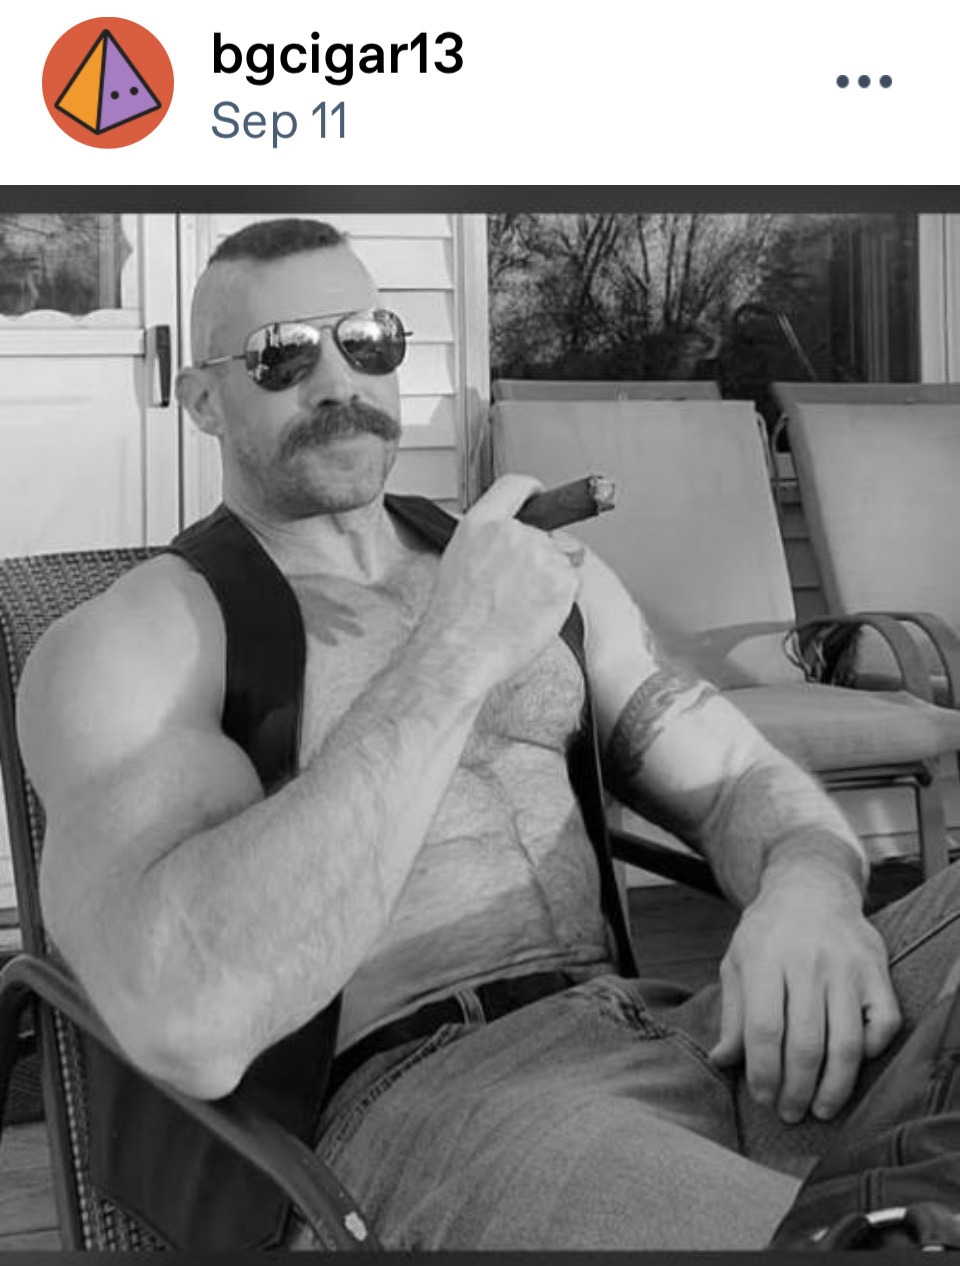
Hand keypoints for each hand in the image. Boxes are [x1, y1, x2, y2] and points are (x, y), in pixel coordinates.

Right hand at [419, 474, 582, 690]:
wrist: (462, 650)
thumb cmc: (455, 617)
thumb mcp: (458, 561)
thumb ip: (489, 541)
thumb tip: (518, 541)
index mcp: (481, 524)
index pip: (514, 486)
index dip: (530, 490)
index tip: (538, 494)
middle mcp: (512, 532)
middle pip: (542, 534)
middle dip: (538, 557)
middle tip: (517, 588)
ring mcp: (540, 554)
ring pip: (558, 561)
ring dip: (548, 581)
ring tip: (519, 606)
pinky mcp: (562, 579)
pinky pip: (571, 583)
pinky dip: (559, 599)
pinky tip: (533, 614)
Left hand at [709, 867, 900, 1122]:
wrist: (810, 887)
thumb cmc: (767, 933)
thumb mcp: (736, 962)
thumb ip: (732, 1014)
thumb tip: (722, 1061)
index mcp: (764, 958)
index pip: (765, 1030)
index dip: (763, 1073)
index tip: (762, 1098)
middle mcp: (808, 962)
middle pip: (806, 1044)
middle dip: (797, 1090)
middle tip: (790, 1113)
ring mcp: (847, 966)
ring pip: (847, 1043)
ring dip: (834, 1087)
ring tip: (821, 1109)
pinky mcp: (877, 970)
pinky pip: (884, 1023)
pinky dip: (871, 1052)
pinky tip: (852, 1066)